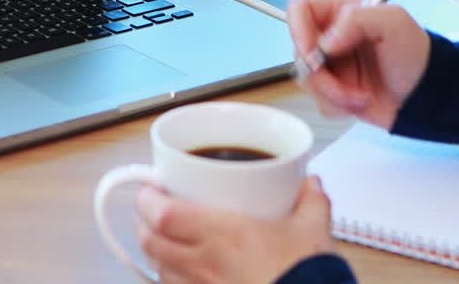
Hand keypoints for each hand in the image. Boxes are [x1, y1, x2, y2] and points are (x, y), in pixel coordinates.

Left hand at [135, 177, 333, 283]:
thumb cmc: (305, 275)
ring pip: (158, 270)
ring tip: (164, 239)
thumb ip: (311, 200)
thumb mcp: (313, 230)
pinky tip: (182, 273)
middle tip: (152, 211)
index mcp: (224, 234)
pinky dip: (170, 279)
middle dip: (144, 224)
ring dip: (155, 252)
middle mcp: (205, 264)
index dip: (147, 200)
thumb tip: (309, 183)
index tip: (151, 188)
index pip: (163, 214)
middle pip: (150, 242)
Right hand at [287, 0, 430, 130]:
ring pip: (307, 80)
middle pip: (299, 51)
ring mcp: (331, 65)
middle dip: (321, 74)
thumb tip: (325, 42)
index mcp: (342, 12)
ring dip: (334, 93)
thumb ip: (357, 19)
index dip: (298, 30)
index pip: (300, 9)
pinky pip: (319, 101)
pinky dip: (339, 105)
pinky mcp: (333, 90)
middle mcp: (332, 36)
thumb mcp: (394, 23)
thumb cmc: (418, 55)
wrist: (427, 96)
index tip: (314, 54)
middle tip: (343, 84)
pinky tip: (362, 100)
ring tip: (362, 95)